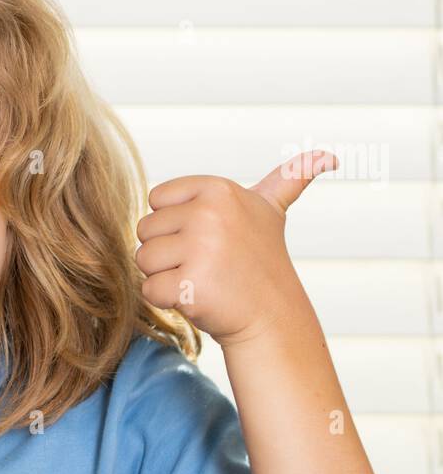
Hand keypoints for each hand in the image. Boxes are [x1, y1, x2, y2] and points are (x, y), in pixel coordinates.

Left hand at [134, 149, 337, 346]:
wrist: (272, 317)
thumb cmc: (261, 262)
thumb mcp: (271, 211)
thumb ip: (289, 177)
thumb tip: (329, 156)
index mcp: (218, 189)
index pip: (157, 200)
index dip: (175, 224)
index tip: (208, 237)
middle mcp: (209, 213)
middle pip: (146, 231)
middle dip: (169, 252)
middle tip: (206, 264)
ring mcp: (200, 249)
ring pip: (144, 259)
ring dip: (166, 276)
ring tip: (203, 279)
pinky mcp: (190, 284)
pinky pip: (149, 289)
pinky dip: (167, 300)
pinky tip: (198, 298)